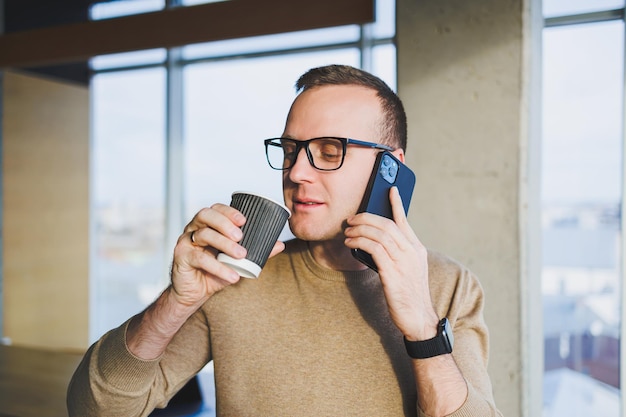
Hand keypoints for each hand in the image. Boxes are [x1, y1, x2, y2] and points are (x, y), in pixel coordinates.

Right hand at [170, 204, 284, 308]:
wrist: (195, 294)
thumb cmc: (215, 272)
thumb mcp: (237, 262)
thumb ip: (256, 252)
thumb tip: (280, 244)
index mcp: (207, 225)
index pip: (215, 209)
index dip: (229, 211)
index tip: (244, 220)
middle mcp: (194, 229)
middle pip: (206, 215)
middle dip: (225, 223)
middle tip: (241, 236)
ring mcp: (185, 242)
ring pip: (203, 235)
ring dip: (224, 244)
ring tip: (241, 255)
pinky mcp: (181, 257)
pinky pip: (199, 258)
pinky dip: (218, 267)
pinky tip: (232, 275)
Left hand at [344, 187, 438, 338]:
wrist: (419, 319)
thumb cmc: (409, 295)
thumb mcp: (407, 270)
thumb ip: (396, 254)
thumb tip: (375, 241)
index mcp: (417, 250)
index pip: (404, 222)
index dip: (397, 204)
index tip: (391, 190)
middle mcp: (412, 253)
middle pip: (387, 225)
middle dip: (366, 218)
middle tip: (351, 218)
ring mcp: (403, 263)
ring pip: (379, 235)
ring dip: (359, 230)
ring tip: (347, 231)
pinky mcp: (392, 273)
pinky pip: (373, 249)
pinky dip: (359, 242)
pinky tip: (350, 243)